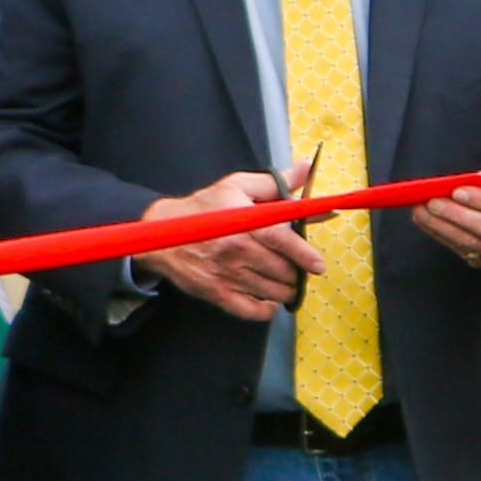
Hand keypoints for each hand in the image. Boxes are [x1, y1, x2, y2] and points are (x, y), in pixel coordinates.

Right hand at [142, 170, 323, 321]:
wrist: (162, 234)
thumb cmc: (204, 208)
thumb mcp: (237, 186)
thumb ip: (274, 182)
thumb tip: (304, 169)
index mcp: (243, 222)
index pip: (281, 240)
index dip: (304, 254)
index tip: (318, 264)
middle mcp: (236, 251)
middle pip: (281, 270)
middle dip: (296, 271)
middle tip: (298, 267)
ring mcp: (226, 275)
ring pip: (272, 292)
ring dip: (286, 289)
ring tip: (286, 280)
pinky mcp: (217, 293)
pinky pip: (252, 311)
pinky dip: (267, 309)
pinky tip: (269, 298)